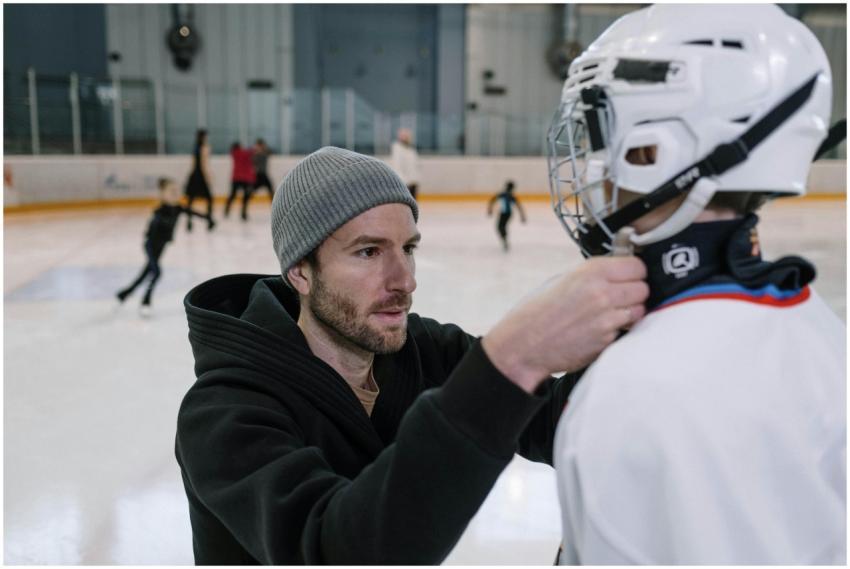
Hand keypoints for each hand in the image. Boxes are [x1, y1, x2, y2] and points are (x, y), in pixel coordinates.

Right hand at [482, 256, 647, 392]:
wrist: (524, 343)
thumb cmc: (538, 311)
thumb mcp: (563, 280)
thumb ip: (593, 275)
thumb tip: (618, 273)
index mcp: (591, 272)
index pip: (637, 266)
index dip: (634, 272)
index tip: (627, 277)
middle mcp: (603, 293)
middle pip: (643, 288)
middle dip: (634, 292)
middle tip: (619, 297)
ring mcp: (607, 319)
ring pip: (639, 310)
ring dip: (629, 312)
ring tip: (609, 314)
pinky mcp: (607, 341)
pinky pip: (625, 331)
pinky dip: (617, 330)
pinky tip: (598, 329)